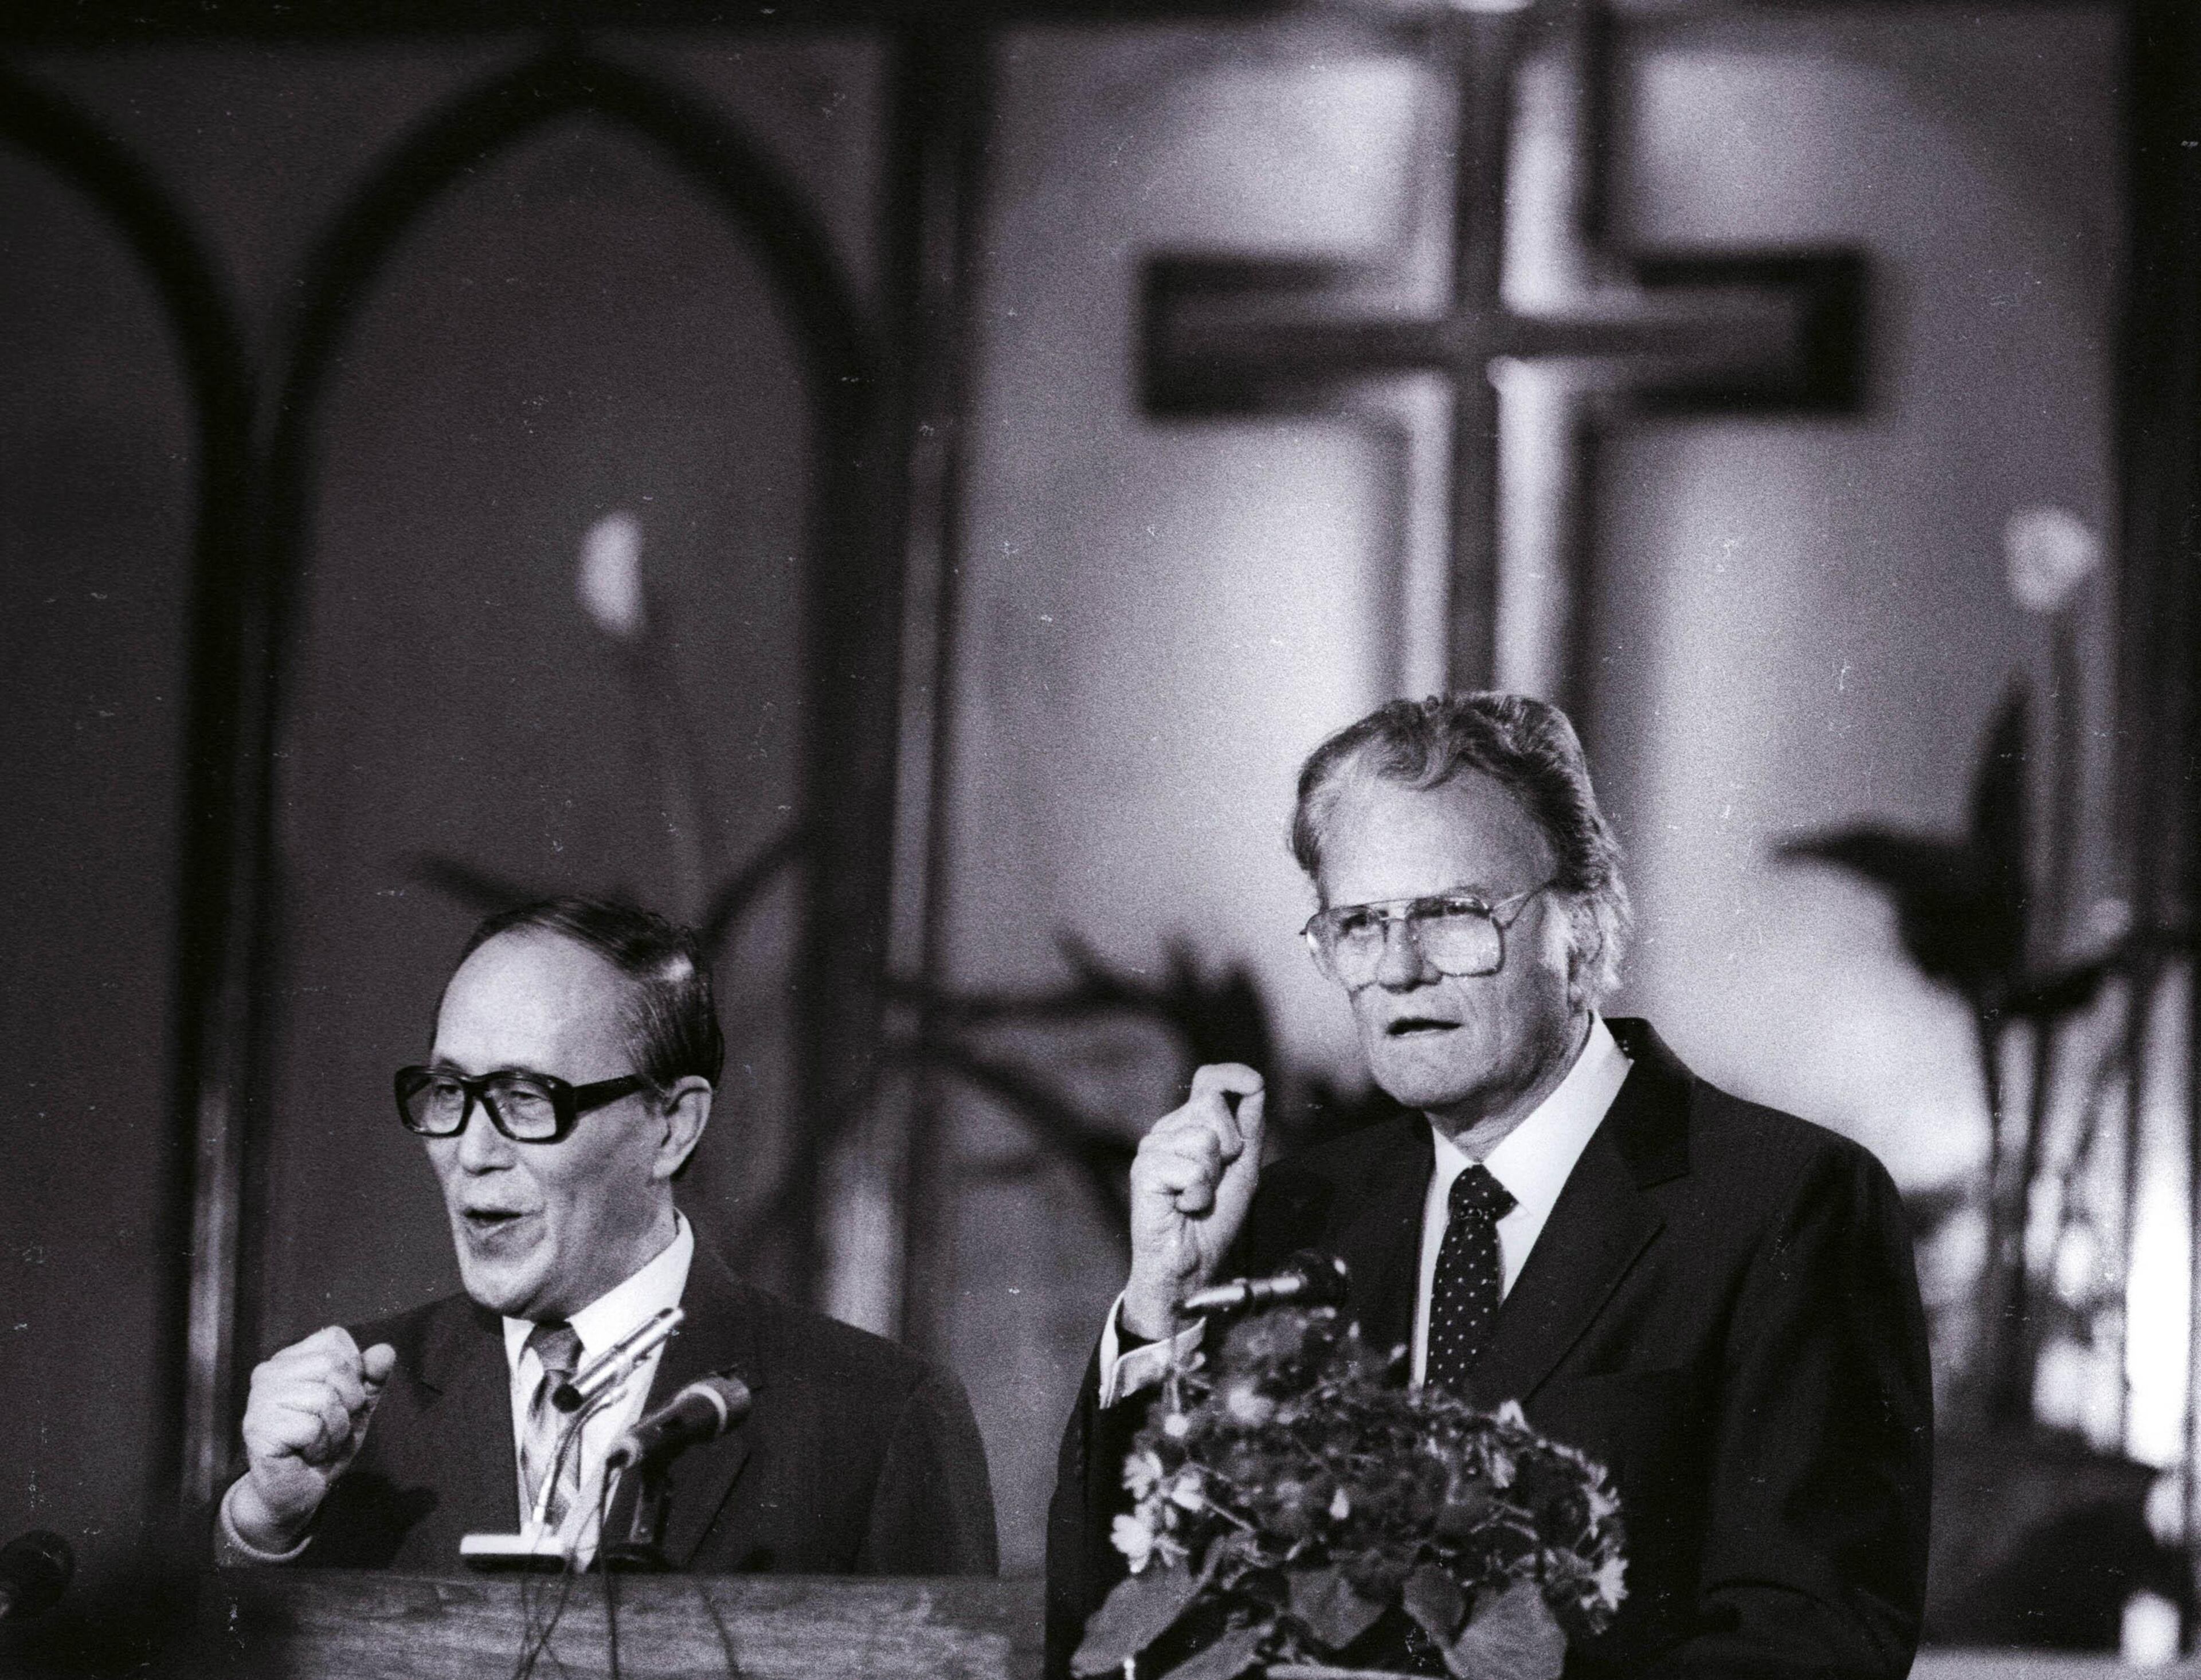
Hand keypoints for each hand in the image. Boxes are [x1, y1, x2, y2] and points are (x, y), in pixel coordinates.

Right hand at [230, 1327, 395, 1553]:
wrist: (297, 1492)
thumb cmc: (326, 1443)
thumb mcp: (358, 1407)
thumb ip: (372, 1377)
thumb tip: (385, 1351)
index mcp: (289, 1359)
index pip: (334, 1339)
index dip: (353, 1372)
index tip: (340, 1400)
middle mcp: (268, 1372)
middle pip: (332, 1365)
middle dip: (348, 1402)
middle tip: (331, 1426)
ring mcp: (258, 1400)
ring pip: (324, 1398)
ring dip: (336, 1428)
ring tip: (318, 1441)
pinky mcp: (258, 1428)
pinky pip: (311, 1427)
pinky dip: (321, 1445)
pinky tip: (305, 1454)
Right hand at [1121, 1063, 1266, 1338]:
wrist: (1189, 1267)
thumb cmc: (1211, 1223)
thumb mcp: (1242, 1171)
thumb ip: (1249, 1130)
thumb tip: (1256, 1087)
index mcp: (1189, 1127)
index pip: (1208, 1081)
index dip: (1233, 1075)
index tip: (1254, 1083)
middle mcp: (1167, 1131)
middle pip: (1212, 1106)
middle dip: (1229, 1148)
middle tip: (1214, 1182)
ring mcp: (1152, 1148)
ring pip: (1204, 1137)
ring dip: (1212, 1177)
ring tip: (1197, 1199)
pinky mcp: (1144, 1170)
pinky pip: (1191, 1167)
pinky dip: (1197, 1194)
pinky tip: (1184, 1208)